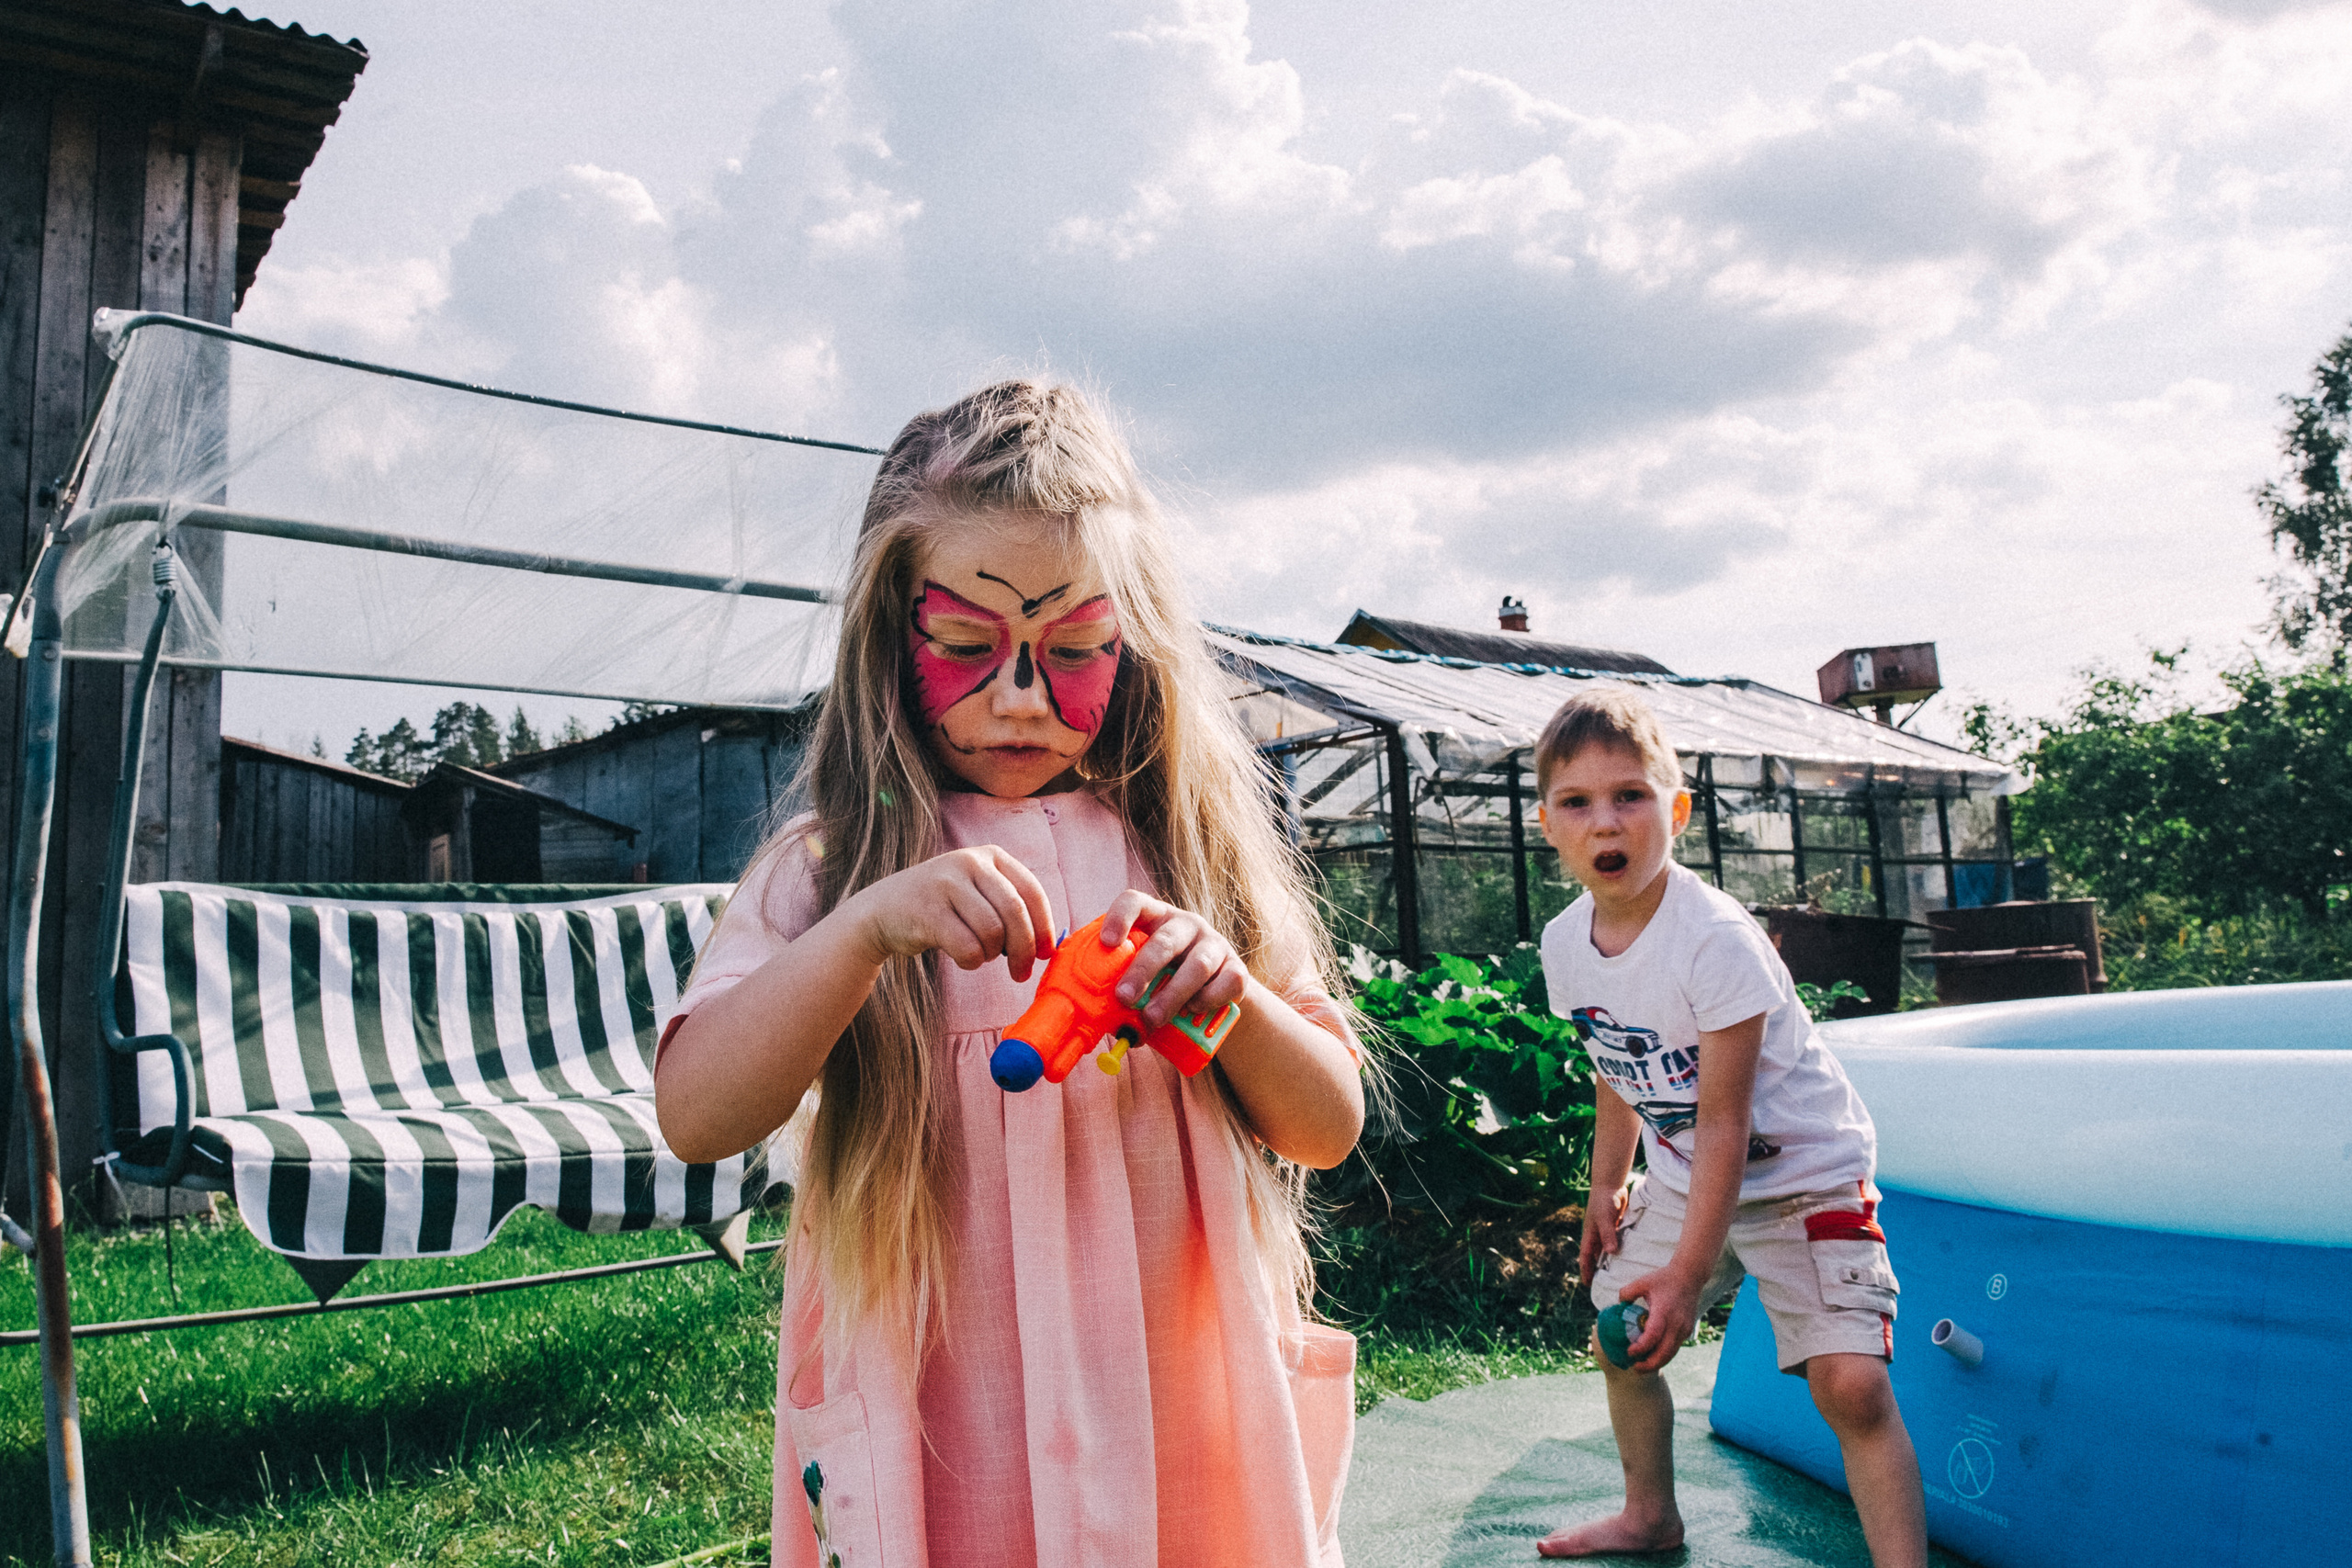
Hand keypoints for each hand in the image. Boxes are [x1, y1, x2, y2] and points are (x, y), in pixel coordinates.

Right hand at [845, 846, 1056, 979]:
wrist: (882, 910)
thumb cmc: (943, 908)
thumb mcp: (979, 894)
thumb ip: (1012, 910)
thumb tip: (1051, 946)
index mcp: (991, 855)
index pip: (1032, 892)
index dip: (1044, 928)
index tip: (1045, 954)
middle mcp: (969, 861)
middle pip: (1015, 913)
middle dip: (1024, 950)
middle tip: (1021, 974)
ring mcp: (946, 883)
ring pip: (992, 932)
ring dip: (991, 954)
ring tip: (979, 954)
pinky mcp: (927, 910)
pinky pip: (967, 947)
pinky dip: (971, 961)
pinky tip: (963, 957)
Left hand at [1098, 891, 1248, 1031]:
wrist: (1216, 991)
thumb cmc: (1167, 981)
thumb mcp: (1146, 976)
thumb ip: (1128, 991)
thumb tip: (1114, 1026)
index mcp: (1156, 918)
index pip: (1135, 902)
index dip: (1120, 917)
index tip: (1107, 942)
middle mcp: (1186, 925)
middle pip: (1165, 940)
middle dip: (1143, 970)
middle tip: (1125, 997)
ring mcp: (1214, 944)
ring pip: (1198, 965)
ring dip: (1173, 994)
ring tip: (1154, 1017)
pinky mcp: (1237, 968)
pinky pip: (1228, 982)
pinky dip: (1208, 999)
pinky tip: (1192, 1010)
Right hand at [1578, 1185, 1624, 1286]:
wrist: (1609, 1184)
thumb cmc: (1604, 1201)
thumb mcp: (1605, 1219)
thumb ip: (1608, 1235)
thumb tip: (1610, 1253)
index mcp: (1590, 1235)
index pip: (1586, 1257)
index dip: (1586, 1270)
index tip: (1587, 1284)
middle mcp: (1596, 1235)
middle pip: (1595, 1256)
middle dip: (1596, 1269)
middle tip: (1601, 1284)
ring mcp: (1605, 1230)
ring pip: (1605, 1250)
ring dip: (1607, 1261)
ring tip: (1614, 1274)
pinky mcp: (1615, 1226)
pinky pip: (1615, 1242)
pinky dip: (1617, 1250)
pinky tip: (1625, 1256)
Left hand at [1616, 1263, 1702, 1372]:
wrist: (1689, 1278)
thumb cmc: (1664, 1279)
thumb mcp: (1642, 1281)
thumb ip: (1627, 1292)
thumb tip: (1617, 1305)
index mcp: (1663, 1311)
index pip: (1653, 1335)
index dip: (1641, 1347)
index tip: (1629, 1352)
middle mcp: (1676, 1323)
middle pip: (1664, 1352)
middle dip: (1650, 1364)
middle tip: (1635, 1368)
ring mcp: (1683, 1329)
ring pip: (1671, 1353)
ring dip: (1657, 1362)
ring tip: (1642, 1366)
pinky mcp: (1687, 1330)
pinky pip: (1675, 1347)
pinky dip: (1664, 1355)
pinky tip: (1653, 1356)